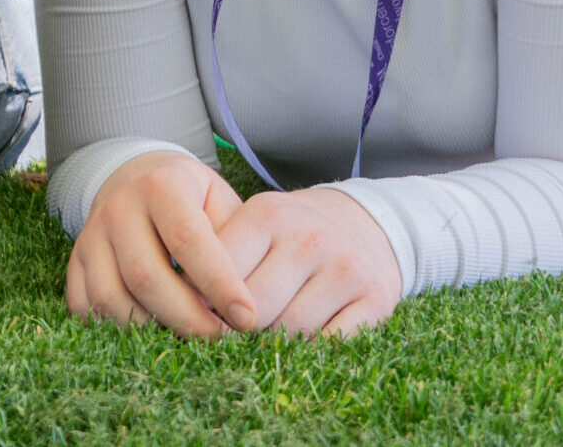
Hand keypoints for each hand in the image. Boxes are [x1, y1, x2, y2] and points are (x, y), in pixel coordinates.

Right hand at [65, 151, 256, 337]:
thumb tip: (238, 305)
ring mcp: (90, 235)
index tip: (245, 318)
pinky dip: (115, 330)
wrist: (137, 180)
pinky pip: (85, 308)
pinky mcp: (74, 261)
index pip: (188, 240)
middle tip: (219, 338)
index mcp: (161, 185)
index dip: (219, 284)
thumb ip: (234, 244)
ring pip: (110, 298)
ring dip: (150, 330)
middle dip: (186, 317)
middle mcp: (118, 207)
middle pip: (145, 276)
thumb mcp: (221, 202)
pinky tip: (148, 334)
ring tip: (184, 339)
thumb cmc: (193, 200)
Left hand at [212, 187, 403, 337]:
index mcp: (268, 214)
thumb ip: (220, 258)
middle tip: (238, 326)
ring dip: (275, 340)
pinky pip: (330, 344)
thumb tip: (186, 308)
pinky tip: (306, 334)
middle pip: (253, 310)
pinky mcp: (377, 299)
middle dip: (239, 326)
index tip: (204, 311)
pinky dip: (312, 349)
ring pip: (290, 331)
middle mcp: (309, 238)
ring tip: (274, 325)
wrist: (367, 223)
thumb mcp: (255, 225)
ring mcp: (346, 269)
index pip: (220, 274)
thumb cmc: (293, 232)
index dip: (206, 302)